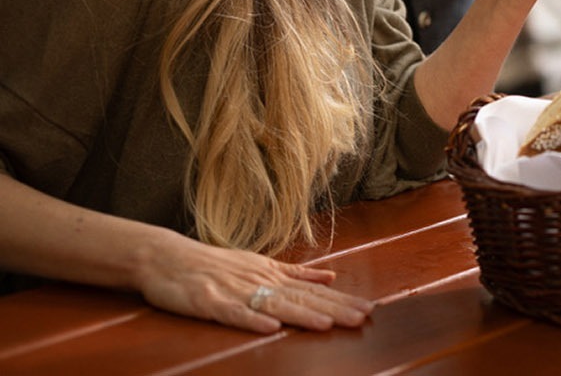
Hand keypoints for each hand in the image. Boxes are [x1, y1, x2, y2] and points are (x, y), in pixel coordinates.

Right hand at [136, 233, 372, 333]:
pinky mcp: (209, 302)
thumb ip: (296, 273)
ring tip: (328, 325)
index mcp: (271, 273)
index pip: (313, 290)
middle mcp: (259, 280)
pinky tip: (271, 328)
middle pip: (301, 297)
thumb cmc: (215, 264)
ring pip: (273, 304)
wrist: (167, 257)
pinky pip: (233, 313)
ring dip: (301, 315)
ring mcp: (234, 291)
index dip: (341, 300)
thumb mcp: (260, 264)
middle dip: (333, 309)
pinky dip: (252, 320)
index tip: (369, 309)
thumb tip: (331, 276)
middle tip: (362, 318)